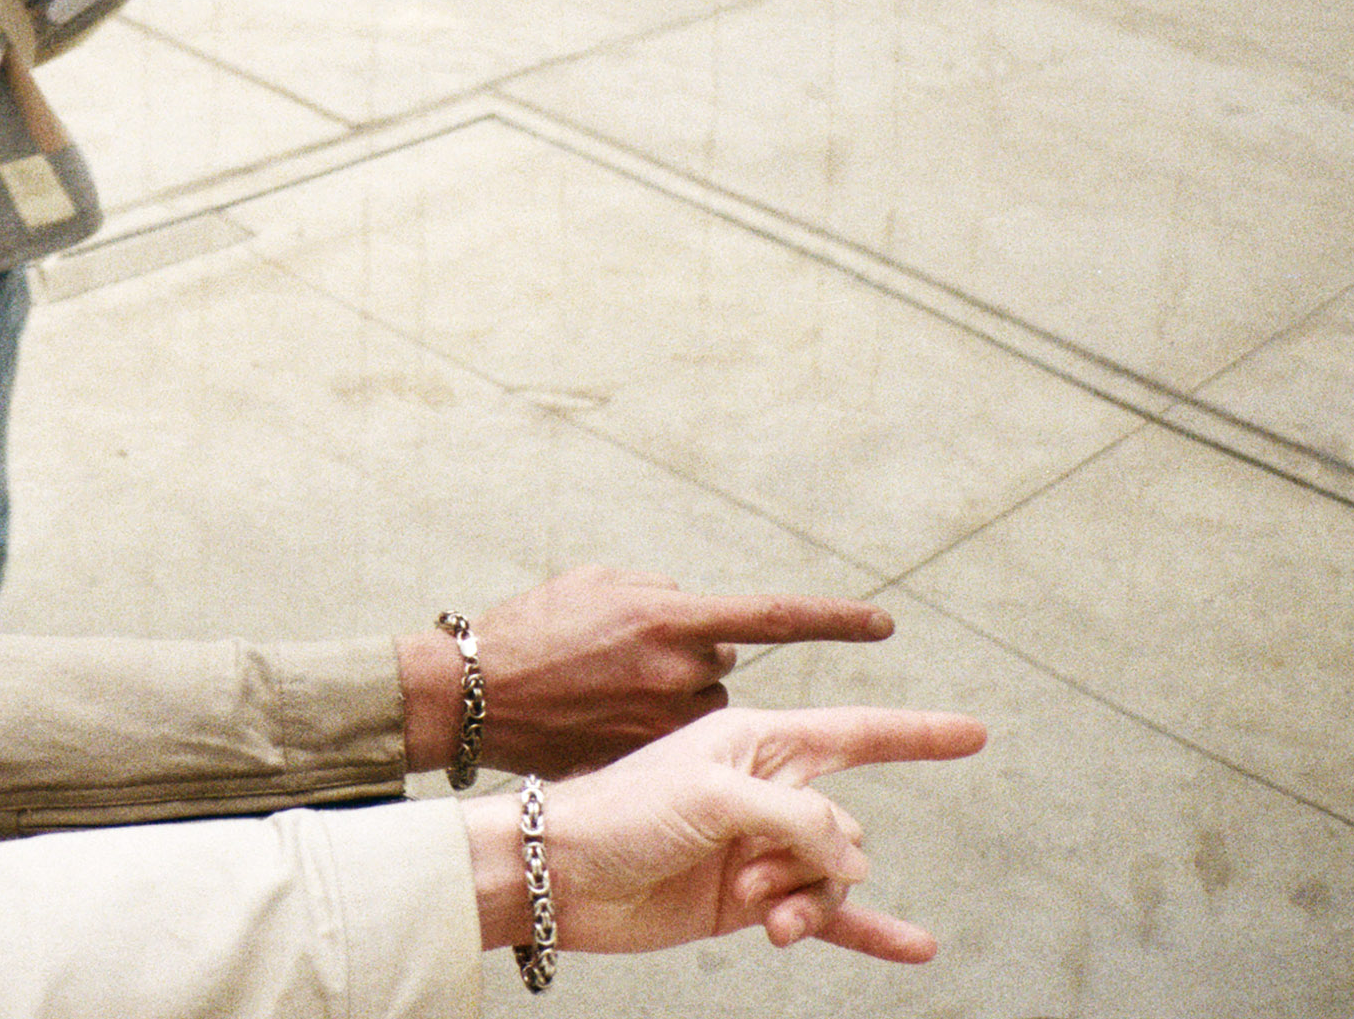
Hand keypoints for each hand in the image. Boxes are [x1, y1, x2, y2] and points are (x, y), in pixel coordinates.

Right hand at [398, 566, 894, 777]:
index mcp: (670, 618)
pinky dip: (657, 747)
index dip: (831, 619)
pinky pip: (678, 756)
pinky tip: (608, 736)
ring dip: (673, 708)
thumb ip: (667, 598)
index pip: (773, 618)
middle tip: (631, 663)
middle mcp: (676, 673)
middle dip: (690, 666)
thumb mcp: (599, 586)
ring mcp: (664, 727)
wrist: (470, 695)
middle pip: (723, 669)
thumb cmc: (531, 628)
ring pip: (703, 718)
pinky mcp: (646, 766)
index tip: (884, 625)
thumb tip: (711, 623)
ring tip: (607, 700)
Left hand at [460, 706, 988, 960]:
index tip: (975, 734)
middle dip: (815, 857)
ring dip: (808, 900)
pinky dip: (870, 932)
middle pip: (845, 827)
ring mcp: (759, 848)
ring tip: (760, 913)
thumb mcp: (714, 797)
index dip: (916, 734)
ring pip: (833, 878)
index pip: (856, 732)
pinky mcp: (750, 899)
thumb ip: (798, 821)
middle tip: (750, 873)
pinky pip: (826, 916)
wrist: (560, 874)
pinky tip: (916, 947)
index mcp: (757, 741)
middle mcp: (765, 791)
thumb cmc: (622, 811)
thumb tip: (853, 860)